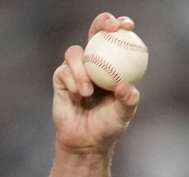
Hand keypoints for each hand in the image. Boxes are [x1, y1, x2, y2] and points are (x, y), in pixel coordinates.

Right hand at [51, 13, 140, 154]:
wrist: (85, 141)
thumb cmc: (108, 126)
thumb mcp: (123, 114)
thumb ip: (127, 100)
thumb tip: (125, 86)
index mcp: (114, 67)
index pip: (118, 42)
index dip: (121, 28)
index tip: (128, 25)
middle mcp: (95, 63)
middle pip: (95, 34)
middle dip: (101, 23)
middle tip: (109, 27)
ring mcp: (77, 69)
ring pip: (76, 53)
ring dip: (82, 71)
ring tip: (88, 93)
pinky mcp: (61, 77)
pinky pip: (64, 71)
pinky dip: (73, 82)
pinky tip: (79, 95)